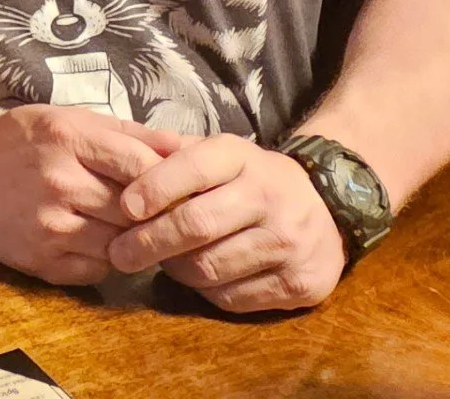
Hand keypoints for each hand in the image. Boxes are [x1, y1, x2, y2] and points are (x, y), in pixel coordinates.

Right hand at [0, 105, 185, 287]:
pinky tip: (95, 242)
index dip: (169, 182)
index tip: (180, 189)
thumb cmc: (22, 139)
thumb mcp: (73, 119)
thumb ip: (133, 134)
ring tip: (127, 229)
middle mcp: (60, 182)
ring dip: (131, 241)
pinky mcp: (39, 260)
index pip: (142, 167)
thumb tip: (192, 145)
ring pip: (119, 245)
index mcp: (70, 139)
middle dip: (154, 216)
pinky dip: (104, 261)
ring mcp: (48, 226)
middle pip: (135, 211)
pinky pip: (95, 271)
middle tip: (162, 216)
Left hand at [105, 134, 345, 311]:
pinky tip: (198, 278)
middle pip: (196, 225)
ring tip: (161, 262)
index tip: (124, 207)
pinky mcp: (299, 284)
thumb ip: (175, 152)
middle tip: (119, 254)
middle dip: (148, 241)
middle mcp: (270, 196)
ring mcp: (289, 243)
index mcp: (242, 157)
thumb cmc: (254, 179)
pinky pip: (232, 297)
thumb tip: (125, 154)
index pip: (191, 168)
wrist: (330, 208)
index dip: (153, 188)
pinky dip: (204, 292)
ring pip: (209, 267)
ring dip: (174, 269)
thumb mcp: (222, 154)